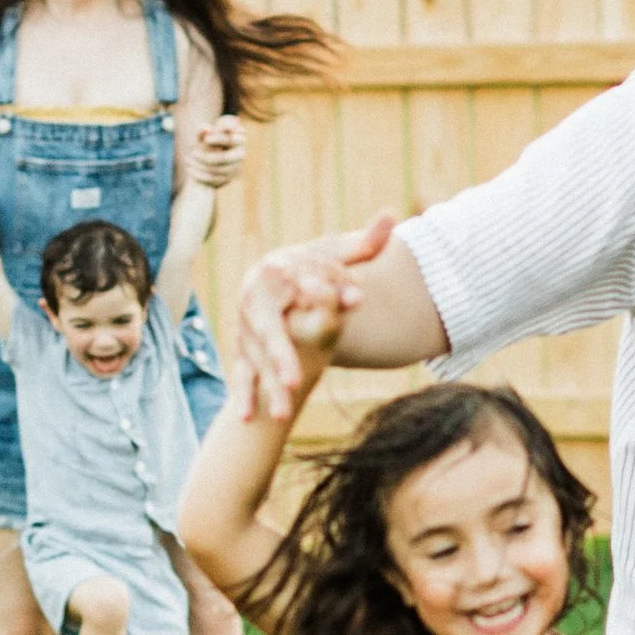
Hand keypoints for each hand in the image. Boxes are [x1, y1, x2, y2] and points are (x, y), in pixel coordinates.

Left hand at [186, 115, 246, 192]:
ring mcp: (235, 167)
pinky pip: (212, 179)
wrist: (207, 161)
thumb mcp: (202, 137)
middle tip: (192, 153)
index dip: (218, 139)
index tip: (205, 139)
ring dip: (199, 165)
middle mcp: (240, 154)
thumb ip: (202, 132)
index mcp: (237, 139)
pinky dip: (199, 174)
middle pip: (222, 158)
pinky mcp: (228, 178)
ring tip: (187, 159)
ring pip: (216, 170)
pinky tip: (189, 169)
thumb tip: (204, 128)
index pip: (230, 140)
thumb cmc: (206, 142)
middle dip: (205, 157)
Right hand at [233, 212, 395, 416]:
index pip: (299, 279)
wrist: (273, 286)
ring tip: (281, 412)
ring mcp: (246, 329)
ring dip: (267, 385)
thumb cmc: (312, 274)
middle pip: (267, 329)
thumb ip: (364, 244)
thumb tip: (392, 215)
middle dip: (281, 354)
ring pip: (255, 360)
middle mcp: (254, 299)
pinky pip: (241, 377)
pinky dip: (242, 397)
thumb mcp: (335, 259)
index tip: (357, 299)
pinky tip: (244, 418)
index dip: (326, 290)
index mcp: (276, 270)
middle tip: (298, 379)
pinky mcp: (242, 353)